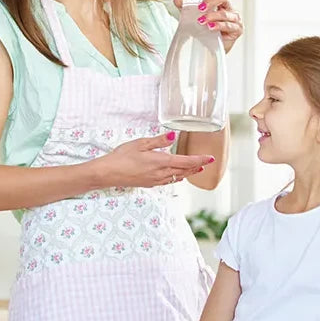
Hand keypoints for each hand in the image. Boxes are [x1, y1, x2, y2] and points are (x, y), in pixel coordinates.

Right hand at [96, 132, 213, 187]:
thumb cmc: (121, 157)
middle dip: (197, 166)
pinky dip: (177, 177)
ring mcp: (155, 180)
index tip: (210, 158)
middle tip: (207, 163)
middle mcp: (161, 174)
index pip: (186, 162)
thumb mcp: (140, 144)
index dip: (200, 160)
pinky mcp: (149, 184)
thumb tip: (174, 136)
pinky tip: (177, 176)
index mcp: (160, 162)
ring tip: (196, 169)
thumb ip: (158, 141)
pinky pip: (169, 181)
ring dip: (188, 173)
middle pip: (184, 171)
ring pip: (178, 177)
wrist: (108, 173)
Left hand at [173, 0, 243, 53]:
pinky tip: (211, 28)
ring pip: (225, 13)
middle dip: (211, 1)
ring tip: (202, 21)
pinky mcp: (236, 30)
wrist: (208, 49)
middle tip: (200, 7)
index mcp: (222, 3)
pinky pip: (228, 26)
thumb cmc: (204, 30)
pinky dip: (218, 26)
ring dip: (212, 16)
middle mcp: (230, 9)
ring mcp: (235, 19)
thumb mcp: (193, 17)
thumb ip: (186, 7)